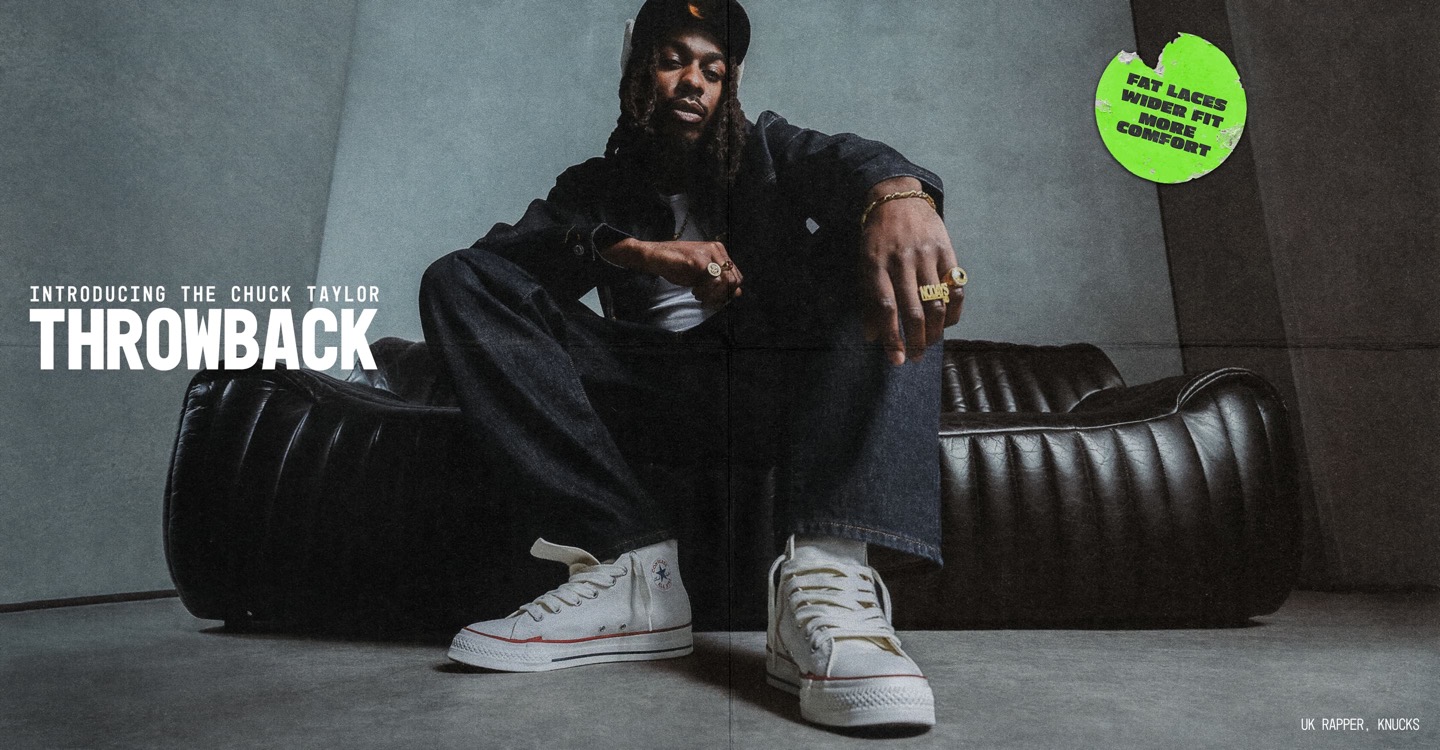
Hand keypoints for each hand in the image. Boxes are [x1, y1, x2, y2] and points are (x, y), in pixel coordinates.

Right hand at [602, 237, 742, 304]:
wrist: (655, 257)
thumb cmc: (676, 266)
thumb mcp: (701, 276)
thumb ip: (719, 282)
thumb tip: (737, 294)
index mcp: (719, 251)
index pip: (737, 277)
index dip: (728, 293)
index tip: (713, 299)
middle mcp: (716, 250)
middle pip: (734, 280)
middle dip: (722, 296)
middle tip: (706, 299)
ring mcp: (708, 253)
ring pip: (725, 281)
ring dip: (713, 294)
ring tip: (699, 295)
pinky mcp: (698, 260)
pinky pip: (713, 280)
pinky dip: (706, 291)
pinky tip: (694, 291)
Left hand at [860, 177, 963, 365]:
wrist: (896, 198)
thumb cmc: (876, 238)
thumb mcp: (864, 264)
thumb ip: (867, 300)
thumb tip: (871, 337)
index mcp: (876, 265)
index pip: (886, 308)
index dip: (892, 337)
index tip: (896, 360)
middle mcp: (902, 261)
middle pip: (914, 310)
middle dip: (917, 341)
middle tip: (916, 357)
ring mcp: (926, 255)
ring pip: (937, 302)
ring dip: (936, 330)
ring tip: (931, 343)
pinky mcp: (946, 250)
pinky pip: (956, 287)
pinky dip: (954, 310)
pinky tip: (948, 323)